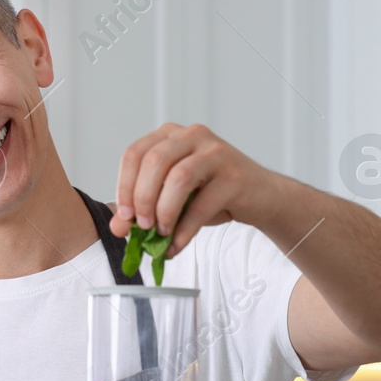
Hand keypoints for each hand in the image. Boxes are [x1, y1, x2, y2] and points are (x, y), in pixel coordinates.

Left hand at [110, 123, 289, 256]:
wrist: (262, 198)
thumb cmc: (214, 194)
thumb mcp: (174, 199)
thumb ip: (144, 210)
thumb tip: (118, 228)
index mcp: (171, 135)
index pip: (135, 154)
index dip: (124, 186)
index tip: (123, 217)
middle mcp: (192, 136)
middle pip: (154, 161)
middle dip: (142, 198)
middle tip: (141, 226)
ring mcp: (216, 153)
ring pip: (178, 178)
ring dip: (164, 211)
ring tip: (161, 234)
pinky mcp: (234, 175)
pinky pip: (202, 203)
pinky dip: (185, 229)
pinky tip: (177, 245)